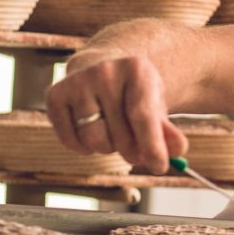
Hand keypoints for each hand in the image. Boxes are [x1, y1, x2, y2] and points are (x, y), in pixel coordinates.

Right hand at [45, 56, 186, 173]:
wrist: (104, 67)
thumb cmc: (136, 94)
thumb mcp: (157, 106)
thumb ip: (168, 131)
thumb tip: (179, 151)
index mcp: (136, 70)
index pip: (142, 115)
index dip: (152, 146)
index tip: (160, 167)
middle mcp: (104, 72)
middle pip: (118, 134)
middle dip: (132, 152)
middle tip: (137, 151)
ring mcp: (77, 82)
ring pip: (93, 139)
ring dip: (108, 148)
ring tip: (115, 135)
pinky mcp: (54, 95)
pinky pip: (70, 140)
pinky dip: (84, 148)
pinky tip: (93, 132)